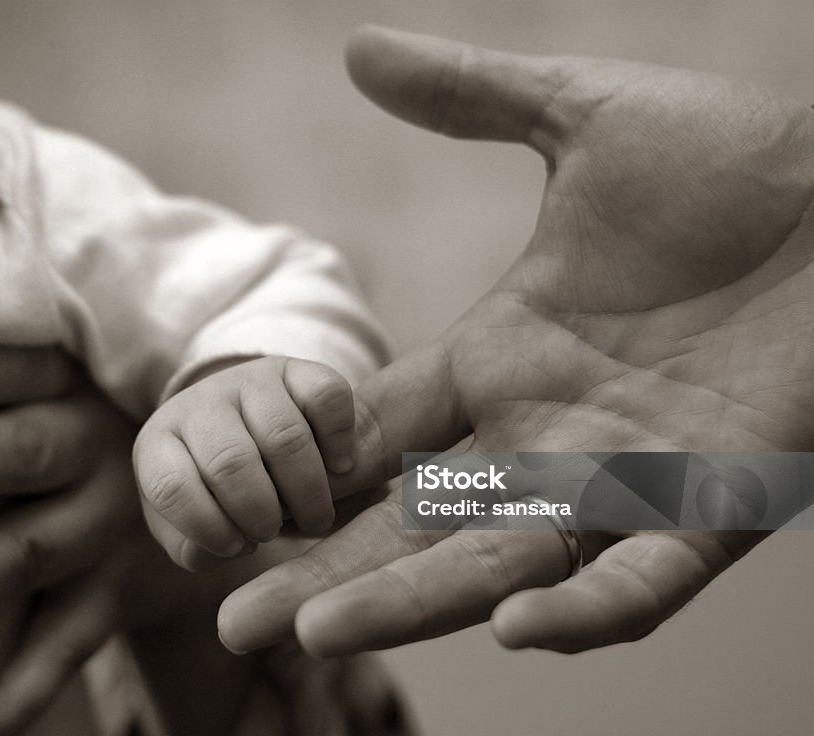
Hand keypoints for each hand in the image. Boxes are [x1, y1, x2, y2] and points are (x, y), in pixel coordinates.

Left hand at [0, 343, 139, 734]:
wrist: (195, 505)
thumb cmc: (85, 434)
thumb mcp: (71, 394)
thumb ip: (5, 392)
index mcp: (82, 390)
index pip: (26, 371)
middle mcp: (102, 453)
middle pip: (22, 453)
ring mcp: (112, 527)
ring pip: (32, 551)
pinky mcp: (116, 594)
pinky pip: (68, 644)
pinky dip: (18, 690)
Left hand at [134, 356, 354, 568]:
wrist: (250, 434)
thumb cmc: (215, 495)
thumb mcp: (189, 528)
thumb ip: (193, 548)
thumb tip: (223, 548)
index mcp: (159, 445)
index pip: (170, 486)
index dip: (207, 527)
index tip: (237, 547)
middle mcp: (200, 404)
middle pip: (231, 462)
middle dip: (261, 513)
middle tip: (276, 533)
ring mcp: (250, 380)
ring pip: (284, 436)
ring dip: (308, 491)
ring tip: (315, 517)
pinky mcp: (298, 369)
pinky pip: (327, 397)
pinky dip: (340, 441)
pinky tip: (339, 468)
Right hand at [217, 26, 813, 655]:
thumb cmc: (737, 160)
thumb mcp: (583, 117)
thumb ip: (468, 97)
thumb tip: (355, 47)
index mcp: (500, 354)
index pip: (379, 430)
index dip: (310, 468)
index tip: (233, 502)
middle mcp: (541, 432)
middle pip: (414, 518)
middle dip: (329, 569)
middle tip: (237, 619)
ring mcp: (623, 474)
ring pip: (500, 560)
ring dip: (413, 600)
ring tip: (319, 631)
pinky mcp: (715, 502)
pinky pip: (639, 578)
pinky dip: (586, 609)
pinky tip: (517, 628)